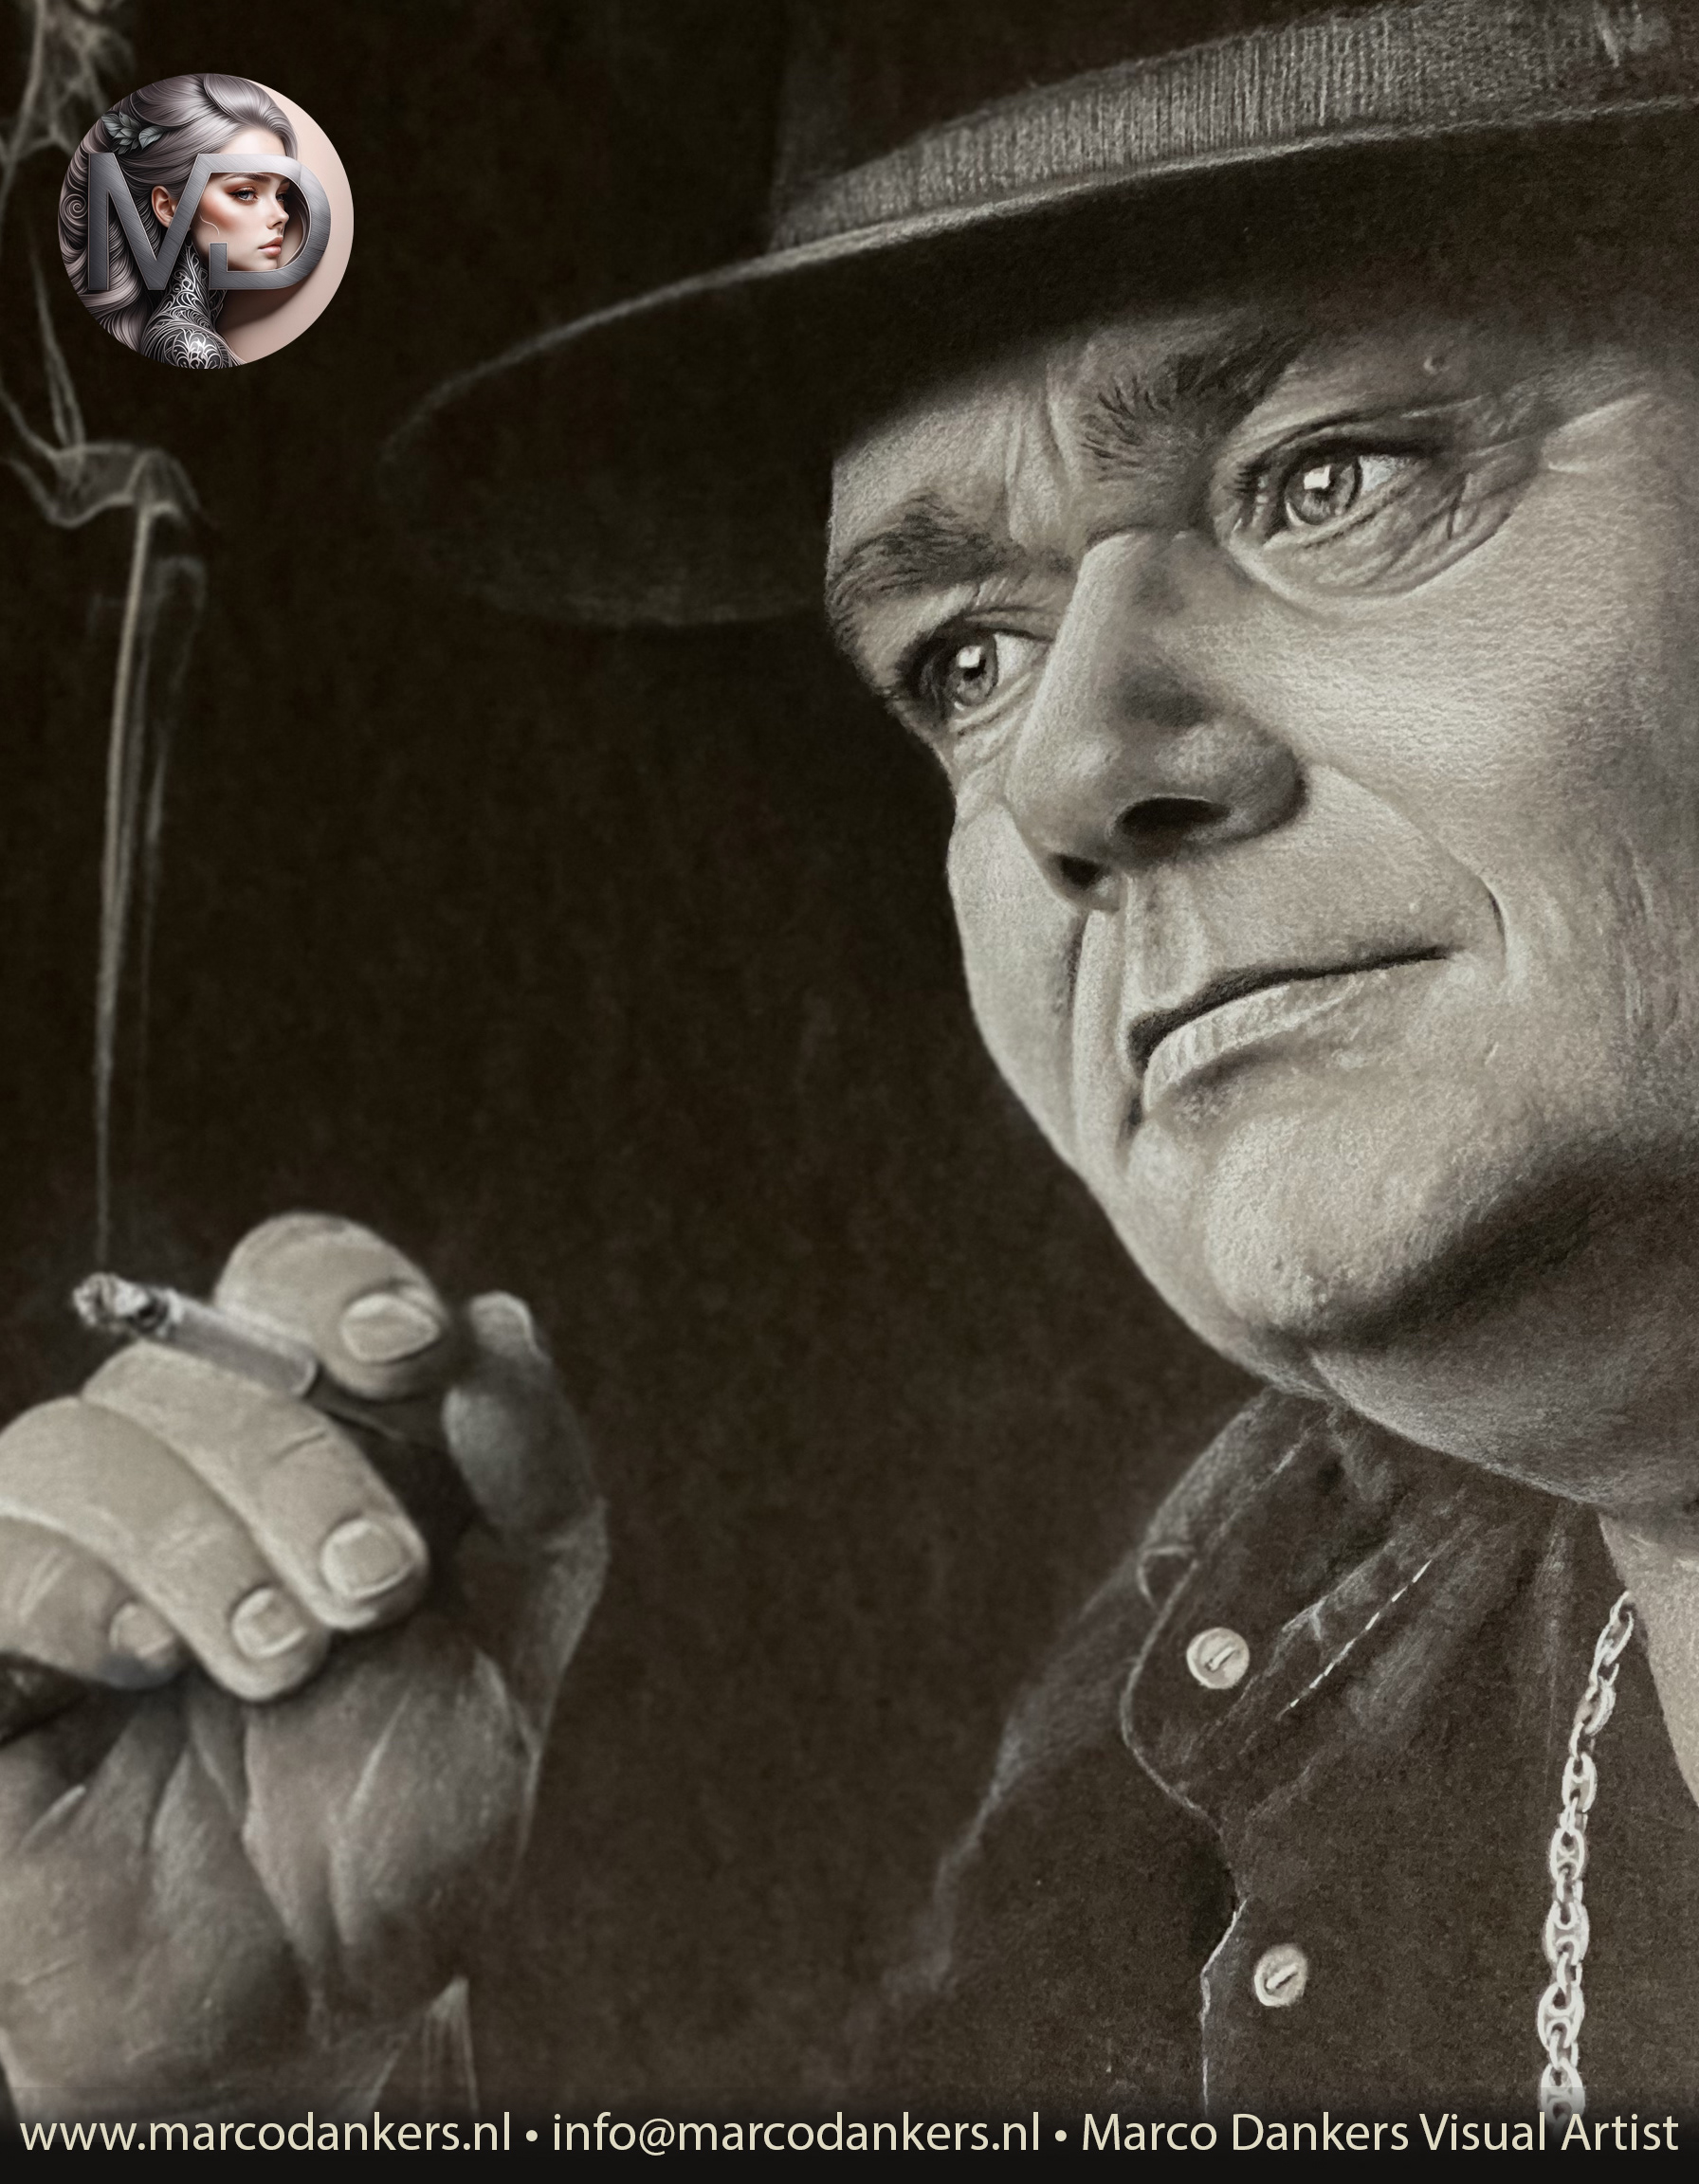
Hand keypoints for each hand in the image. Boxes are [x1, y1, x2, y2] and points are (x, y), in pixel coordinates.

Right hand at [0, 1214, 604, 2116]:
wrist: (305, 2000)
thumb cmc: (401, 1806)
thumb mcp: (514, 1647)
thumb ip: (534, 1487)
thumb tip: (499, 1320)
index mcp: (311, 1439)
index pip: (288, 1277)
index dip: (342, 1284)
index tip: (411, 1348)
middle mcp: (181, 1469)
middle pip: (200, 1366)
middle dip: (308, 1467)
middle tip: (377, 1589)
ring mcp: (71, 1553)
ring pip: (80, 1443)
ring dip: (203, 1540)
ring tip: (283, 1661)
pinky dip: (73, 1586)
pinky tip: (148, 1657)